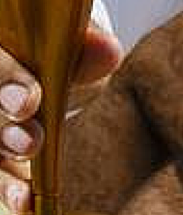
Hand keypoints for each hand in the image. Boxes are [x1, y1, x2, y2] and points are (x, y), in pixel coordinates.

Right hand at [0, 23, 121, 213]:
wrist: (54, 69)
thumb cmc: (60, 54)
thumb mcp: (75, 48)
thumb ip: (88, 49)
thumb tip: (109, 51)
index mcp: (3, 45)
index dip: (7, 81)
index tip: (30, 102)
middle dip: (4, 130)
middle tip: (31, 144)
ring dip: (1, 176)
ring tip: (23, 195)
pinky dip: (7, 191)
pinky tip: (23, 206)